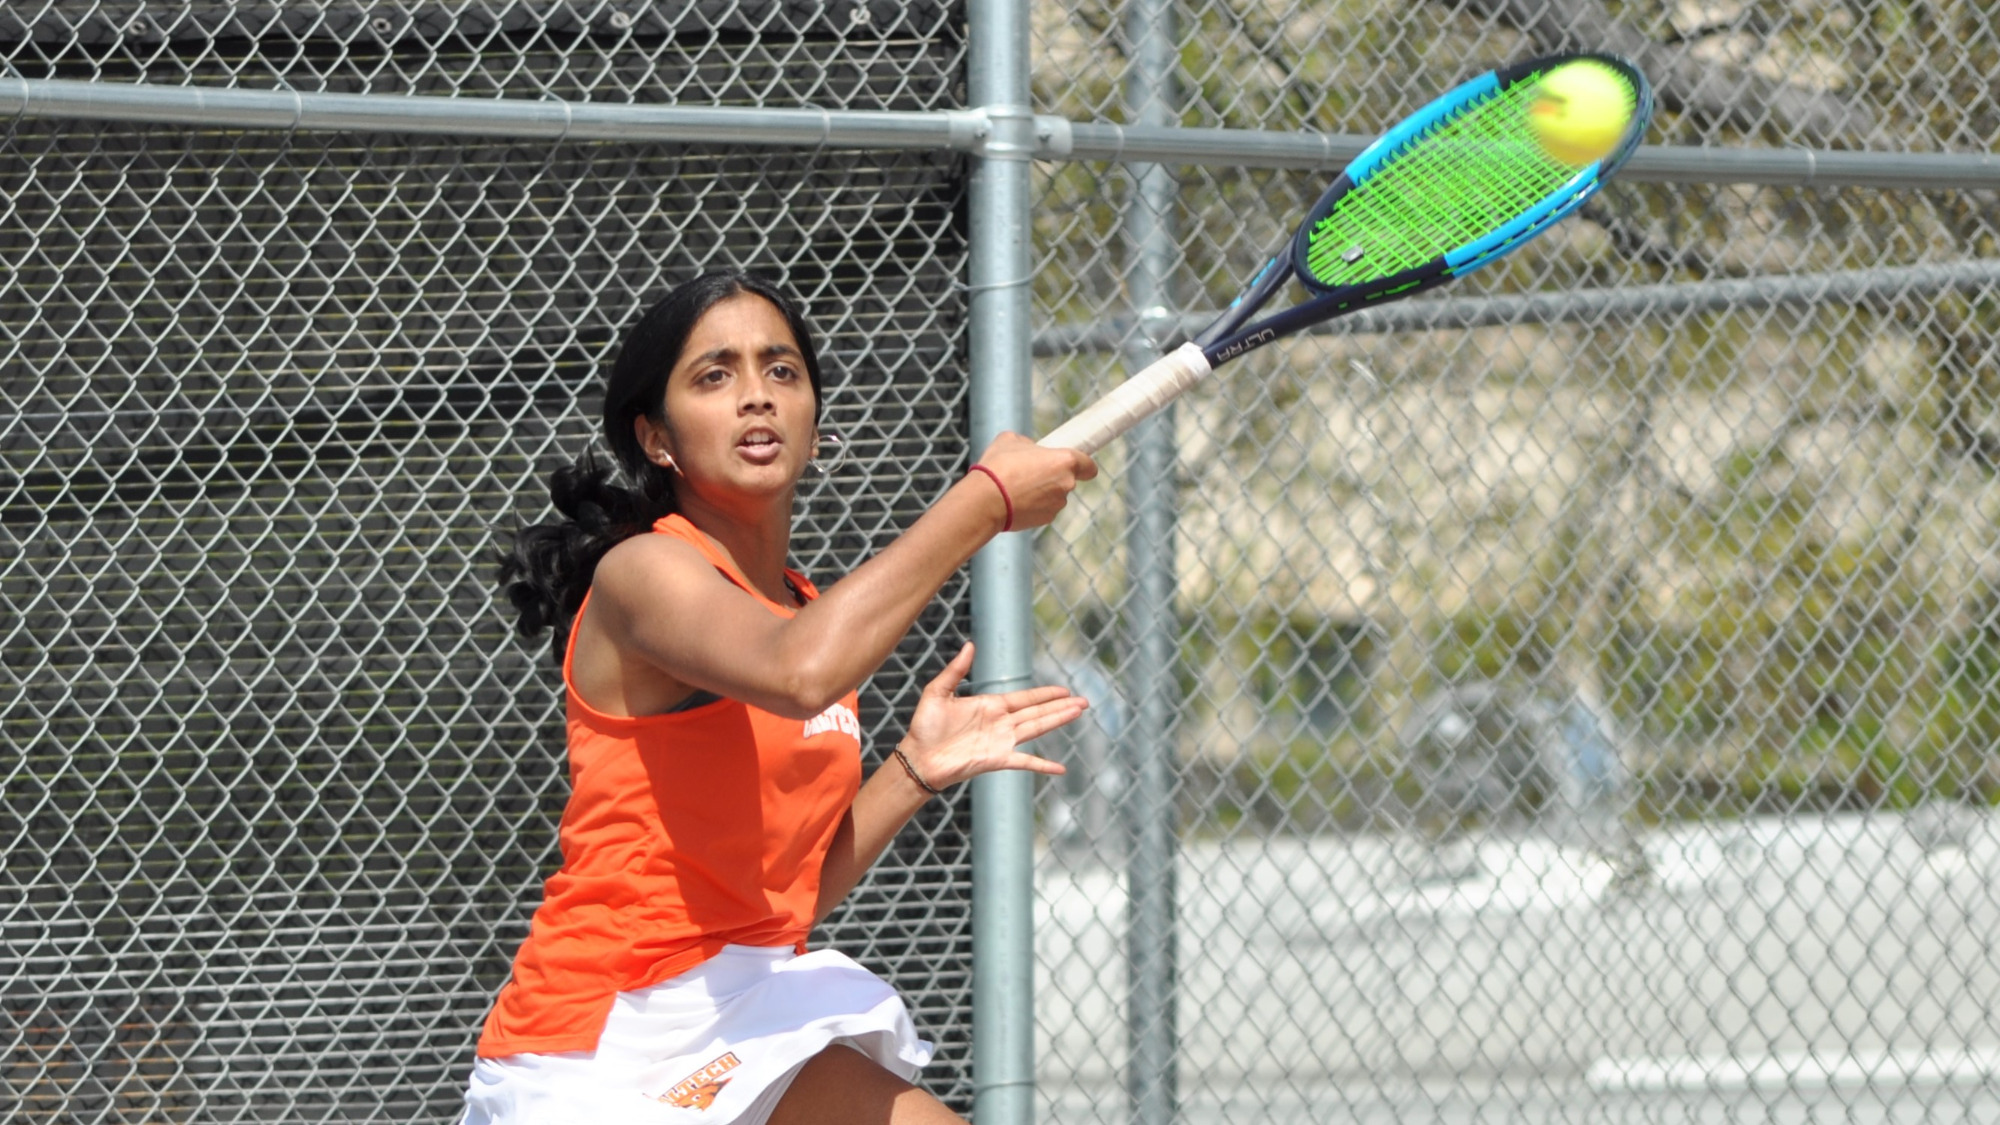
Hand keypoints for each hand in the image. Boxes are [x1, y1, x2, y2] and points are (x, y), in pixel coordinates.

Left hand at [898, 642, 1084, 791]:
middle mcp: (1001, 723)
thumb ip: (956, 670)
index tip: (1064, 690)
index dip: (1045, 693)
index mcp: (990, 706)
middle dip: (1061, 706)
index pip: (1025, 698)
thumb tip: (969, 645)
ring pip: (1037, 728)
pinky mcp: (997, 760)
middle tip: (1084, 701)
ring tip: (1079, 713)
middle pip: (1038, 712)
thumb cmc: (925, 727)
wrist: (918, 758)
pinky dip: (1042, 765)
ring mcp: (1001, 742)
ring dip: (1058, 721)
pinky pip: (1025, 762)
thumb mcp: (937, 692)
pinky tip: (1061, 769)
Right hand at [968, 432, 1097, 530]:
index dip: (1083, 465)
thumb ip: (1028, 444)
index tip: (1075, 464)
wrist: (985, 499)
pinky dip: (1034, 506)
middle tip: (1031, 472)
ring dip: (1042, 492)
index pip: (1089, 466)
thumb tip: (1029, 448)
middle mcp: (1067, 484)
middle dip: (1053, 477)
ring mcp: (1057, 504)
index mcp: (1065, 461)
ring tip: (1018, 487)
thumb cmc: (999, 466)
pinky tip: (1015, 501)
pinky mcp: (1045, 519)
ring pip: (1055, 495)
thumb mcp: (1011, 440)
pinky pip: (1044, 509)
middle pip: (1068, 480)